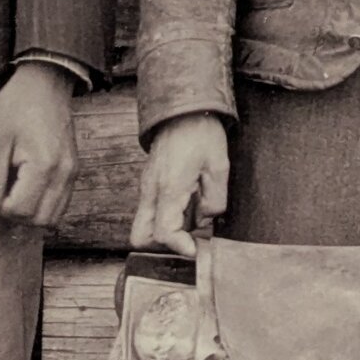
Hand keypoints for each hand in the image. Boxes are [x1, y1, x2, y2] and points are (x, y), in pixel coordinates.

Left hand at [0, 63, 78, 225]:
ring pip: (54, 217)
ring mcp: (73, 173)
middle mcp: (64, 174)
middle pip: (41, 220)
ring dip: (32, 213)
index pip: (21, 211)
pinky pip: (61, 203)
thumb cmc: (17, 105)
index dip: (0, 207)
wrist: (46, 81)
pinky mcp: (74, 170)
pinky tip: (28, 187)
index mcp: (43, 166)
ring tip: (15, 191)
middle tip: (2, 192)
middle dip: (17, 215)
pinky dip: (44, 205)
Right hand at [130, 112, 229, 257]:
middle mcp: (151, 191)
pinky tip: (188, 204)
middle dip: (164, 245)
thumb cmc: (201, 135)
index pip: (163, 234)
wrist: (184, 111)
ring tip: (193, 216)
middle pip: (140, 237)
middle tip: (190, 238)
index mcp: (169, 189)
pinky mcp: (150, 184)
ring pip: (144, 225)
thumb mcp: (219, 169)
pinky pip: (152, 211)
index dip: (181, 247)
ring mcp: (147, 188)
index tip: (198, 248)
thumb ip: (214, 201)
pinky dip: (167, 217)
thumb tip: (206, 221)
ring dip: (167, 230)